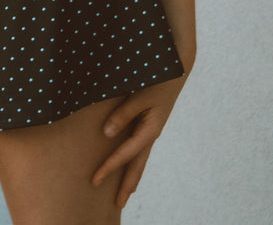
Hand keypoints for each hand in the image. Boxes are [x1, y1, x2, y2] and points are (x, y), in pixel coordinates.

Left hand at [92, 72, 188, 208]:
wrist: (177, 67)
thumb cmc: (157, 79)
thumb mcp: (140, 96)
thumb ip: (123, 114)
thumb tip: (106, 134)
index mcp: (150, 129)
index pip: (126, 154)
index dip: (110, 167)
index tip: (95, 179)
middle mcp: (151, 133)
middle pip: (138, 165)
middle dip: (126, 185)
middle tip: (116, 204)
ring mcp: (151, 129)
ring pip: (140, 158)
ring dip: (131, 175)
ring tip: (124, 192)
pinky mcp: (149, 122)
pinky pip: (139, 146)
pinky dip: (133, 158)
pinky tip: (129, 162)